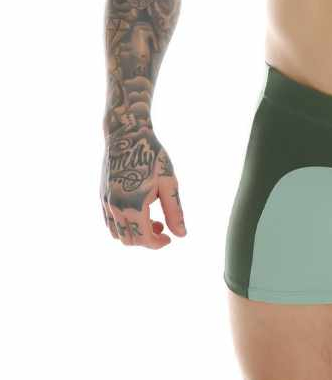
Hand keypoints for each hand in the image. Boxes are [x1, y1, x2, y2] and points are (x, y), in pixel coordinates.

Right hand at [100, 126, 186, 248]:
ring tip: (151, 219)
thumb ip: (174, 211)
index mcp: (134, 205)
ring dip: (134, 234)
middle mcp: (116, 207)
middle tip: (162, 226)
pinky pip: (109, 223)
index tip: (169, 238)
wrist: (127, 136)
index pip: (144, 239)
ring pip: (117, 234)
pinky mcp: (102, 197)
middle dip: (147, 240)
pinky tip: (138, 212)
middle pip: (129, 240)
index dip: (158, 243)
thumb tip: (181, 235)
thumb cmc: (152, 156)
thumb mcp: (169, 182)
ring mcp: (106, 202)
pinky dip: (123, 225)